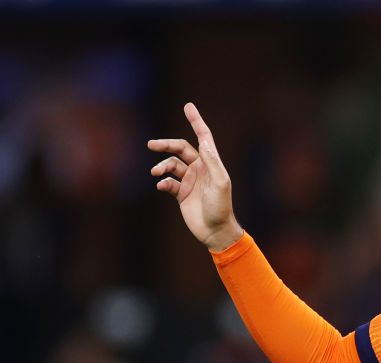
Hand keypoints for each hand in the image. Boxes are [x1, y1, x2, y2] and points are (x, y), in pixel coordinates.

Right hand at [148, 102, 242, 251]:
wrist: (215, 231)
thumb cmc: (221, 207)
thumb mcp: (220, 183)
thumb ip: (212, 162)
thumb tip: (203, 141)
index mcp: (211, 164)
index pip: (203, 137)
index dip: (196, 121)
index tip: (188, 106)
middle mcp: (200, 169)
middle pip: (179, 149)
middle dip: (165, 145)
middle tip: (151, 145)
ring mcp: (190, 181)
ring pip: (171, 165)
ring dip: (162, 166)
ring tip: (156, 173)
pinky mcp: (181, 193)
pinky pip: (168, 182)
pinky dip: (163, 182)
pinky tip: (161, 186)